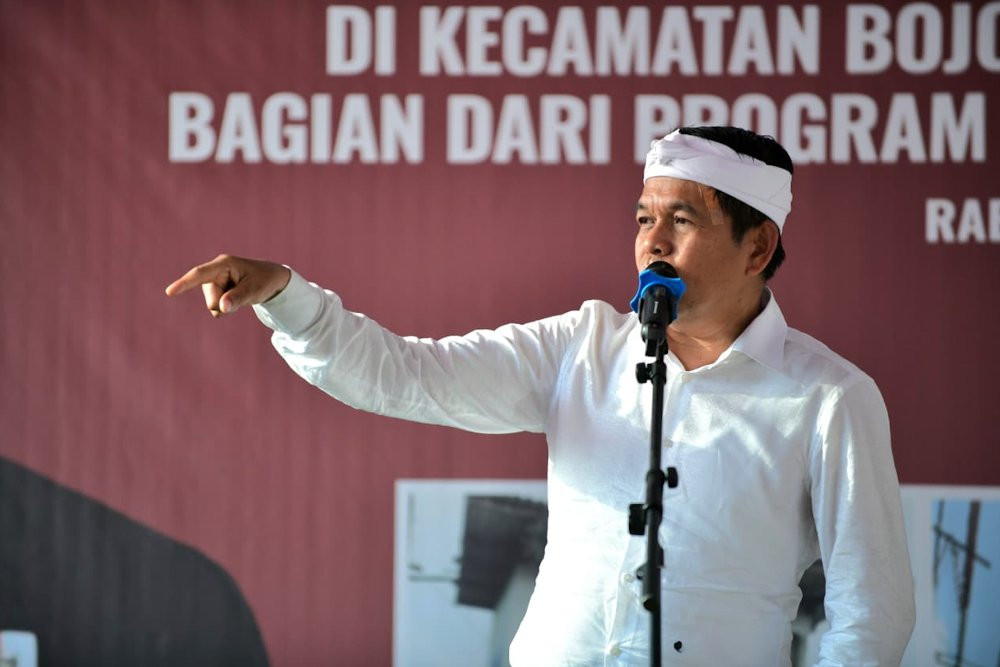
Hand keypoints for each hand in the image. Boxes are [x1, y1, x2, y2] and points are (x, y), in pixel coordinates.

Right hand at [165, 254, 290, 316]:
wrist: (270, 279)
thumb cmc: (263, 281)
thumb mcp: (255, 290)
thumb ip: (237, 298)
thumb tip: (220, 309)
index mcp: (224, 264)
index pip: (199, 274)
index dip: (184, 283)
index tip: (170, 292)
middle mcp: (215, 271)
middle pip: (212, 299)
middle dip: (226, 303)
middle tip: (244, 293)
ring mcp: (213, 281)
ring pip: (213, 305)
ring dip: (227, 305)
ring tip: (241, 293)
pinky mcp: (214, 290)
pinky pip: (216, 308)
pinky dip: (227, 307)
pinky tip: (235, 297)